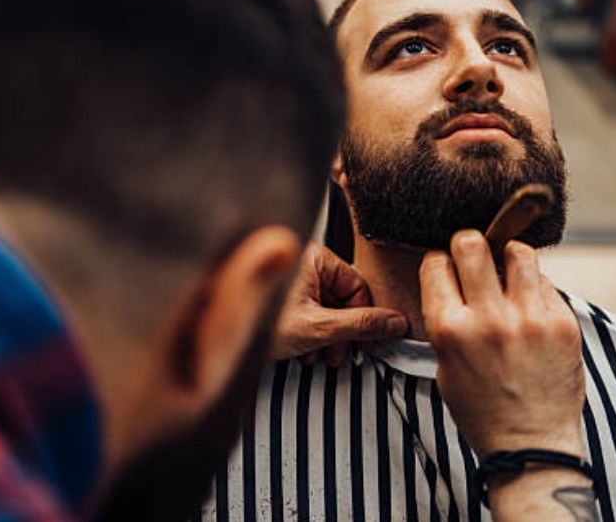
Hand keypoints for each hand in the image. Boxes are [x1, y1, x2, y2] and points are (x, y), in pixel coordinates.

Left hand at [271, 243, 407, 365]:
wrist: (219, 343)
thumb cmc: (262, 325)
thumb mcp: (318, 328)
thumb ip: (360, 325)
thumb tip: (396, 323)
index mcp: (313, 257)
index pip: (357, 286)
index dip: (367, 318)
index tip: (369, 345)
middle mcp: (303, 262)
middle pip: (343, 299)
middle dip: (343, 333)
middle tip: (340, 357)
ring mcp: (293, 279)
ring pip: (328, 308)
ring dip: (329, 338)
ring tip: (320, 359)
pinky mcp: (284, 296)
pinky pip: (312, 312)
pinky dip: (313, 335)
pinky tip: (305, 354)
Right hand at [419, 230, 584, 456]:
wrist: (530, 445)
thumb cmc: (482, 408)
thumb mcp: (445, 365)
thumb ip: (447, 318)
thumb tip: (453, 276)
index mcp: (450, 330)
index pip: (437, 263)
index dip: (439, 261)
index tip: (446, 268)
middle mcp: (489, 319)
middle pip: (472, 243)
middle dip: (468, 244)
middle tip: (474, 256)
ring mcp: (530, 319)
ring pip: (517, 251)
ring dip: (507, 256)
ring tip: (508, 274)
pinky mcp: (562, 323)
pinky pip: (546, 282)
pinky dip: (534, 287)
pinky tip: (529, 307)